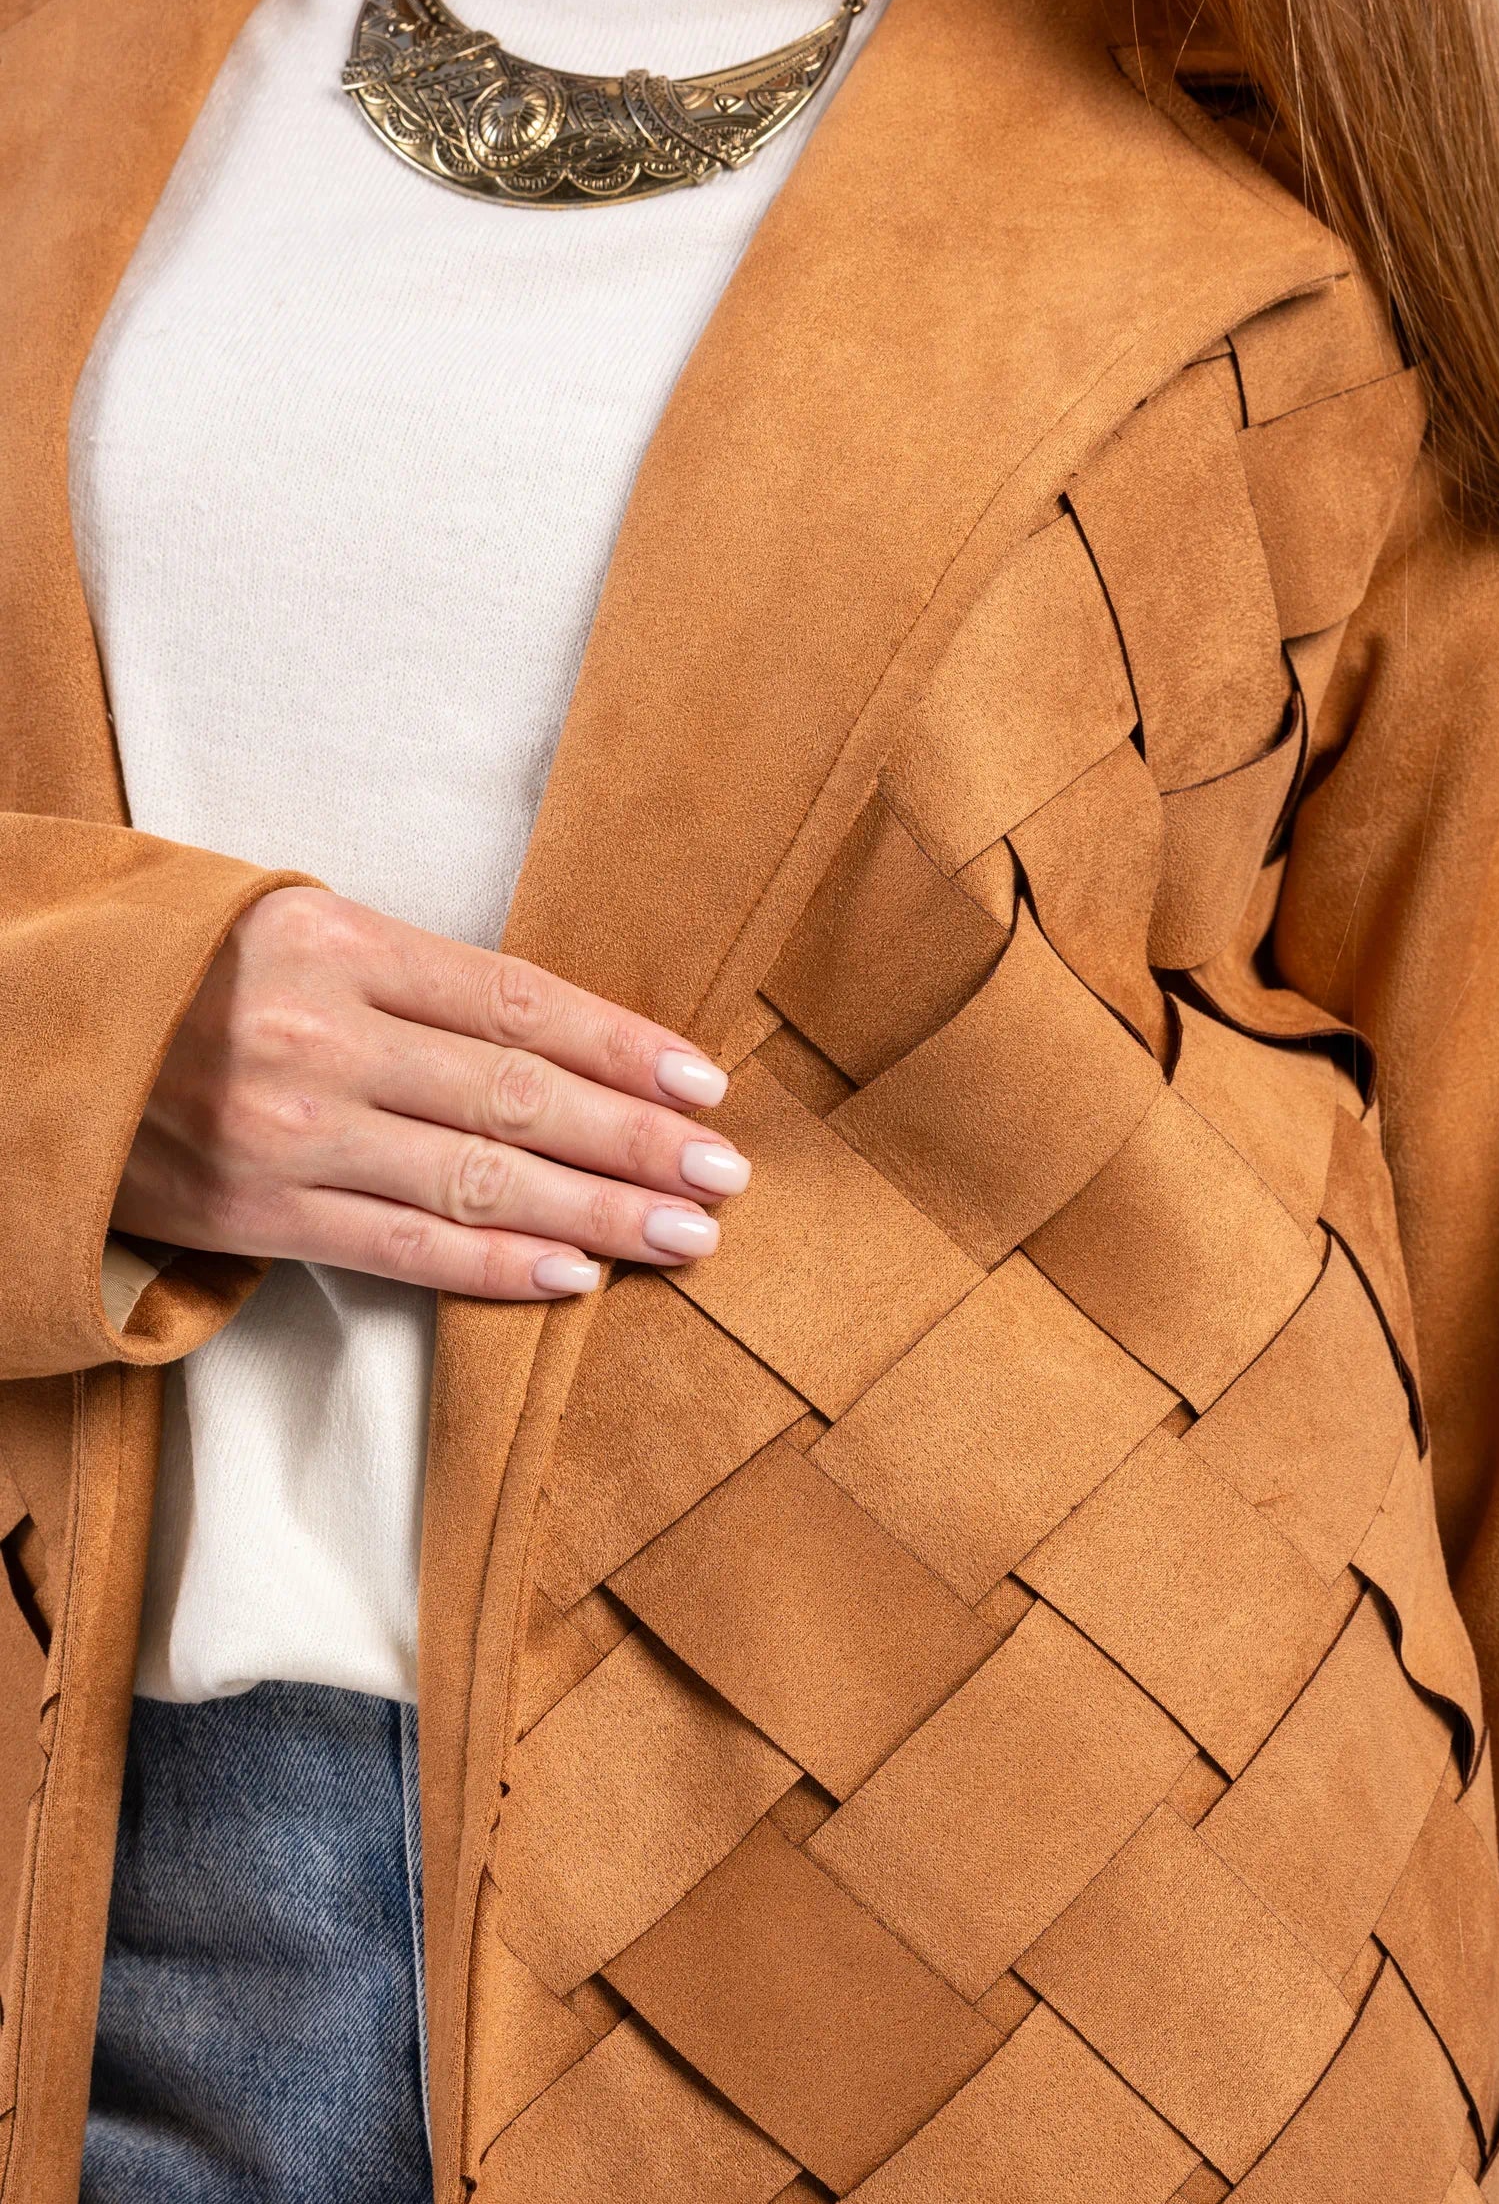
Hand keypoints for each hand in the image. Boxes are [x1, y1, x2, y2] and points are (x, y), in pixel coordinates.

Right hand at [117, 885, 749, 1300]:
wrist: (26, 1030)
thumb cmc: (180, 971)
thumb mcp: (288, 925)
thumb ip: (408, 974)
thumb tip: (555, 1037)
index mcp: (341, 944)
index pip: (519, 1002)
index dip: (624, 1047)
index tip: (704, 1085)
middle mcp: (324, 1037)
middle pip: (518, 1096)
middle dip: (636, 1143)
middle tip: (724, 1177)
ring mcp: (289, 1133)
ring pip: (477, 1180)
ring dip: (595, 1216)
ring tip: (684, 1237)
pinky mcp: (254, 1214)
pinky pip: (401, 1250)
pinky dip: (495, 1269)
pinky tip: (575, 1279)